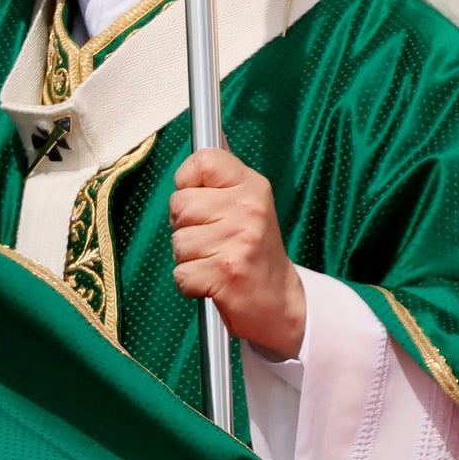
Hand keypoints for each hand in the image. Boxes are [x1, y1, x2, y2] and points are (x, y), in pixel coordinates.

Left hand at [169, 149, 306, 357]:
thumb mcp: (248, 207)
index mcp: (252, 186)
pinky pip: (180, 274)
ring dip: (188, 258)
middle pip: (179, 205)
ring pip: (177, 242)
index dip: (187, 182)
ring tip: (215, 261)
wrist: (281, 302)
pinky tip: (212, 282)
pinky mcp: (225, 273)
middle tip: (211, 241)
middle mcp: (248, 209)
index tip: (199, 200)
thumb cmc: (255, 253)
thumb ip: (219, 184)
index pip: (203, 160)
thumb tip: (194, 157)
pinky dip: (190, 284)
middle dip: (185, 227)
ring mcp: (238, 241)